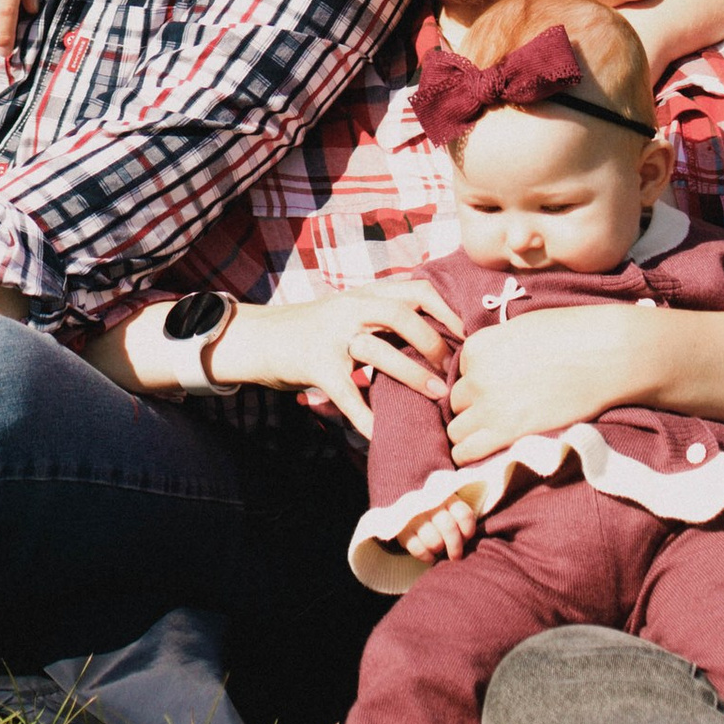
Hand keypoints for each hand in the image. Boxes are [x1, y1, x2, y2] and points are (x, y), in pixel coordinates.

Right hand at [210, 274, 458, 439]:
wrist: (258, 338)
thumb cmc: (311, 329)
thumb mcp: (347, 310)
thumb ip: (381, 316)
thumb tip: (429, 336)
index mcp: (364, 294)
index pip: (415, 289)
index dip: (446, 310)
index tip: (465, 334)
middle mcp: (350, 308)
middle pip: (402, 314)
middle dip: (434, 341)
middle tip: (451, 368)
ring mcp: (332, 336)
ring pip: (379, 351)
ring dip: (413, 375)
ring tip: (437, 395)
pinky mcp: (317, 366)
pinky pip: (349, 396)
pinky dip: (368, 419)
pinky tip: (383, 435)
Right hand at [401, 492, 482, 564]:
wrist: (404, 503)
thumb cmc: (437, 510)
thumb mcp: (449, 504)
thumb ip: (462, 514)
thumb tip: (484, 524)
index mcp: (446, 497)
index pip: (463, 514)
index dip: (468, 530)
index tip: (467, 537)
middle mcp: (430, 505)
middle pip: (449, 528)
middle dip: (455, 547)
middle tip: (456, 556)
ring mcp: (414, 517)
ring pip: (434, 541)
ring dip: (439, 549)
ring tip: (439, 549)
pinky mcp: (401, 530)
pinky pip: (417, 549)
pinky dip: (426, 556)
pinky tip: (429, 555)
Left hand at [448, 305, 659, 465]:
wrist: (603, 354)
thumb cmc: (570, 335)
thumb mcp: (522, 330)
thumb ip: (498, 349)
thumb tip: (492, 366)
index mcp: (478, 346)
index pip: (462, 373)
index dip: (479, 382)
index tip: (498, 389)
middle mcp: (476, 375)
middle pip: (457, 402)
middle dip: (472, 409)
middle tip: (496, 415)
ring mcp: (489, 405)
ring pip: (457, 429)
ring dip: (469, 434)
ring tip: (489, 438)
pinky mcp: (506, 432)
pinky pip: (466, 451)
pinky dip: (469, 456)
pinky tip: (481, 457)